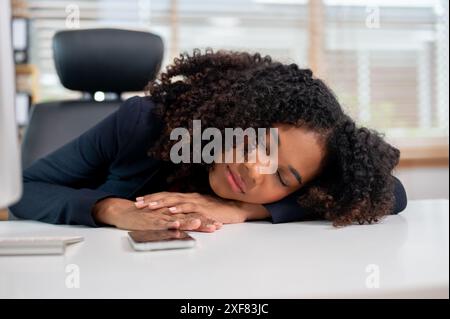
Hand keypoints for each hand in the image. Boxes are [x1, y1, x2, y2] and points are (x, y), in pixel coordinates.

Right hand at [92, 197, 220, 231]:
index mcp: (173, 212)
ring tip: (201, 223)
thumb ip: (174, 221)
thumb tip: (187, 226)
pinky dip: (168, 223)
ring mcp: (160, 216)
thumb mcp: (162, 218)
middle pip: (189, 216)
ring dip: (189, 221)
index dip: (206, 219)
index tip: (219, 223)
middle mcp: (169, 212)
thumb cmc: (143, 217)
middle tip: (217, 225)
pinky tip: (176, 225)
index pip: (193, 215)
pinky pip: (160, 222)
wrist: (123, 212)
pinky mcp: (150, 219)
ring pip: (177, 218)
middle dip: (203, 221)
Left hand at [134, 192, 269, 223]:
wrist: (236, 209)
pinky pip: (190, 208)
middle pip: (167, 197)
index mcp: (188, 197)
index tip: (139, 200)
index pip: (167, 195)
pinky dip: (180, 209)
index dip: (153, 197)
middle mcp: (190, 197)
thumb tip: (175, 213)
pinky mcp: (204, 209)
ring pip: (176, 201)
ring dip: (161, 203)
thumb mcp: (200, 209)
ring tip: (149, 206)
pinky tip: (171, 211)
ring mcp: (197, 202)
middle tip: (137, 203)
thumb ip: (189, 210)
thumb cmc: (218, 210)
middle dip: (151, 200)